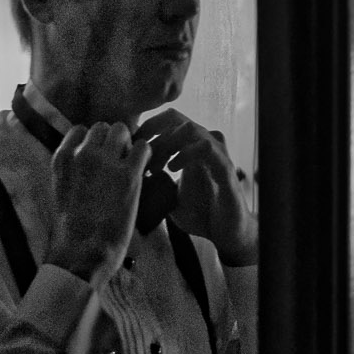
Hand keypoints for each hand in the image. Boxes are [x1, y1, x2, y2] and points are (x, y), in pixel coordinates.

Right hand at [45, 121, 154, 284]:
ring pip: (122, 130)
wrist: (82, 252)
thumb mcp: (62, 192)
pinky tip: (144, 170)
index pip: (80, 129)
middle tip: (120, 161)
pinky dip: (146, 155)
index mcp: (61, 158)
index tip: (101, 157)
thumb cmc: (73, 231)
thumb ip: (72, 172)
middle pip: (103, 127)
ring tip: (132, 165)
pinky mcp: (128, 175)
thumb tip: (88, 166)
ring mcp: (104, 162)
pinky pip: (143, 147)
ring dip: (129, 144)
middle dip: (113, 140)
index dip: (94, 141)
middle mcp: (81, 154)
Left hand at [138, 110, 258, 265]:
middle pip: (176, 118)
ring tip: (156, 166)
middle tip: (139, 156)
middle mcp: (206, 145)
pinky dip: (185, 154)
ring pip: (190, 128)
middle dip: (152, 134)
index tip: (130, 148)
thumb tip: (126, 179)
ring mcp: (218, 154)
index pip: (168, 121)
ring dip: (167, 143)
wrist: (226, 234)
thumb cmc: (201, 214)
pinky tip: (172, 169)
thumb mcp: (168, 197)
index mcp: (192, 148)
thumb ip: (153, 184)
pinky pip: (206, 148)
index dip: (146, 128)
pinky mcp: (226, 168)